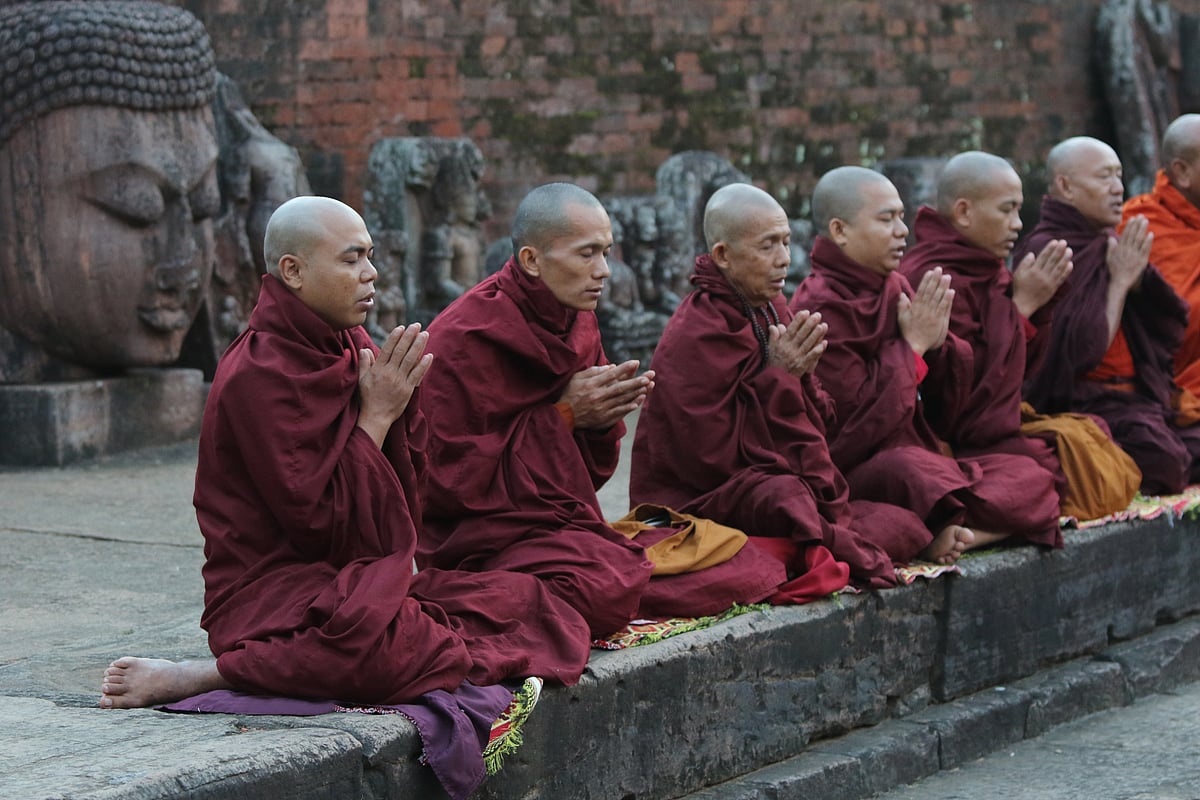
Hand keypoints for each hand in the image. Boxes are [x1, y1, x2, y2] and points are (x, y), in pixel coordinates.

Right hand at [356, 323, 433, 446]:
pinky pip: (417, 375)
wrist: (375, 416)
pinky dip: (424, 365)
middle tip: (417, 325)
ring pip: (411, 360)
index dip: (395, 337)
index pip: (388, 348)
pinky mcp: (408, 389)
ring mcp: (400, 381)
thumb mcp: (362, 379)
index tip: (402, 327)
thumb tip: (364, 349)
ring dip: (418, 346)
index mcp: (378, 369)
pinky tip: (429, 355)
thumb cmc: (367, 398)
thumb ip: (365, 363)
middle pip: (401, 351)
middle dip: (409, 336)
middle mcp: (390, 372)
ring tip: (425, 334)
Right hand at [558, 360, 654, 429]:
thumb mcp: (577, 378)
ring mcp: (600, 408)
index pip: (611, 375)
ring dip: (636, 393)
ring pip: (621, 400)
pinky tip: (637, 402)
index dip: (624, 368)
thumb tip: (612, 367)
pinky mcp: (602, 419)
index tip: (636, 362)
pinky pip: (617, 413)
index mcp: (591, 385)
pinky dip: (628, 408)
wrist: (563, 416)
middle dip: (636, 381)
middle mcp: (597, 396)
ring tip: (648, 387)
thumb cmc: (569, 393)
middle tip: (649, 376)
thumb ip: (594, 372)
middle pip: (620, 388)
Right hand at [768, 309, 826, 376]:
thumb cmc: (773, 363)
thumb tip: (775, 325)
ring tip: (823, 326)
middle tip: (818, 315)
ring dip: (816, 335)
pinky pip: (811, 357)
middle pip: (801, 334)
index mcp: (782, 343)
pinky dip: (817, 350)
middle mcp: (790, 349)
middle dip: (810, 324)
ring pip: (808, 343)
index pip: (791, 329)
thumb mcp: (770, 348)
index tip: (805, 312)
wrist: (775, 381)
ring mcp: (797, 357)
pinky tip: (824, 344)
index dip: (799, 320)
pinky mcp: (803, 365)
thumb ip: (773, 336)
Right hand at [898, 267, 953, 355]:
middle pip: (930, 292)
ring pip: (938, 298)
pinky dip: (948, 300)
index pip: (921, 291)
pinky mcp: (939, 321)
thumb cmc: (907, 333)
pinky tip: (951, 291)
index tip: (930, 272)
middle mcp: (924, 310)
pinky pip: (944, 308)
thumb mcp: (901, 319)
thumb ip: (902, 306)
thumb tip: (902, 295)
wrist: (914, 346)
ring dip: (943, 287)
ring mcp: (932, 315)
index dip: (926, 281)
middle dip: (935, 280)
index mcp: (915, 308)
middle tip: (939, 269)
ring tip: (947, 277)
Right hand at [1011, 238, 1071, 317]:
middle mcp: (1042, 275)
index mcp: (1033, 271)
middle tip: (1064, 242)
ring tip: (1069, 250)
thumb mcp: (1018, 274)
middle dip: (1059, 250)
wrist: (1024, 304)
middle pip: (1052, 261)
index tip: (1055, 241)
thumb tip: (1032, 254)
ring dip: (1065, 258)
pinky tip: (1070, 264)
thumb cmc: (1019, 288)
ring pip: (1059, 268)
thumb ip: (1025, 263)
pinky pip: (1061, 278)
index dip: (1050, 249)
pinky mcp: (1053, 288)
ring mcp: (1049, 282)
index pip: (1043, 257)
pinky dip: (1066, 271)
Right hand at [1107, 214, 1151, 292]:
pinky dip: (1148, 242)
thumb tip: (1110, 237)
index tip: (1133, 218)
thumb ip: (1110, 247)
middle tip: (1141, 216)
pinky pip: (1145, 249)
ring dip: (1142, 230)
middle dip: (1137, 225)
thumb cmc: (1114, 270)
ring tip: (1146, 221)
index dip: (1129, 226)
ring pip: (1139, 240)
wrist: (1120, 281)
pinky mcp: (1141, 260)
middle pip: (1133, 235)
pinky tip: (1150, 234)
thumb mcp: (1109, 257)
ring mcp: (1134, 255)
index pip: (1125, 235)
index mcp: (1119, 249)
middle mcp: (1127, 250)